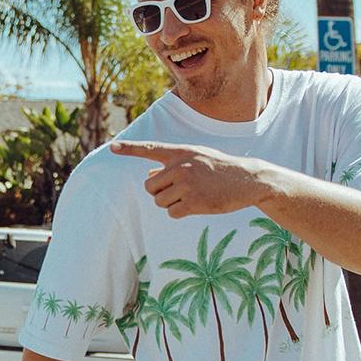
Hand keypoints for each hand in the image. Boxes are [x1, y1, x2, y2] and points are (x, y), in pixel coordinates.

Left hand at [111, 140, 261, 218]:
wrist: (247, 179)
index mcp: (181, 152)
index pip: (150, 149)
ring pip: (159, 201)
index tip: (112, 147)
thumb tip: (149, 177)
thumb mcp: (197, 158)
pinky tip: (196, 205)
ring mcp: (187, 184)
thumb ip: (172, 165)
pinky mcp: (194, 202)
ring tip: (191, 196)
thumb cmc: (219, 169)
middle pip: (150, 187)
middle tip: (178, 191)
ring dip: (170, 203)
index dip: (130, 149)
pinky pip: (172, 213)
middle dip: (159, 193)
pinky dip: (180, 212)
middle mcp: (181, 166)